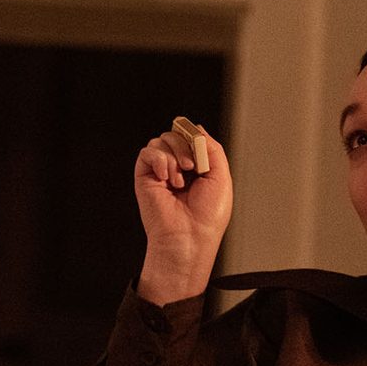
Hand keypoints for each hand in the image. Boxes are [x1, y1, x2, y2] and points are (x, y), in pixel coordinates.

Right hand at [133, 127, 232, 302]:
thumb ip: (212, 149)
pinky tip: (167, 178)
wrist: (189, 237)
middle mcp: (178, 167)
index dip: (195, 138)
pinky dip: (159, 160)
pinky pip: (147, 152)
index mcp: (197, 167)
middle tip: (193, 168)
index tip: (202, 157)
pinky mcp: (145, 177)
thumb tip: (196, 128)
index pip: (192, 137)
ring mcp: (160, 171)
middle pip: (176, 134)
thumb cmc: (207, 216)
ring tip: (180, 180)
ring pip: (161, 140)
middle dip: (186, 145)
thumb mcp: (220, 177)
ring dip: (174, 156)